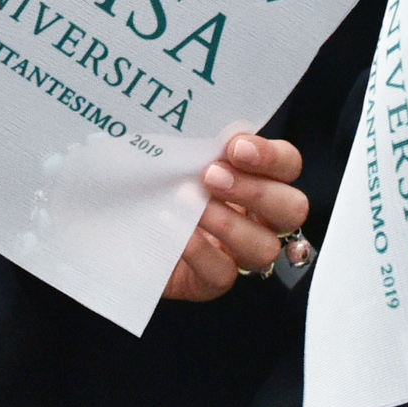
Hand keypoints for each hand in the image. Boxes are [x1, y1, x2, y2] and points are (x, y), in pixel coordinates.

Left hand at [161, 130, 310, 302]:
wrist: (115, 226)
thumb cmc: (153, 183)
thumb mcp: (178, 158)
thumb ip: (198, 145)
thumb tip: (198, 125)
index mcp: (256, 179)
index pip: (288, 165)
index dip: (271, 156)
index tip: (236, 146)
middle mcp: (257, 218)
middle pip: (292, 209)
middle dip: (257, 191)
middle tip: (212, 175)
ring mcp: (237, 254)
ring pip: (265, 247)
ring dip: (230, 223)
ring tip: (194, 205)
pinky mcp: (210, 282)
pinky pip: (222, 275)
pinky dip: (202, 253)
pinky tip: (181, 234)